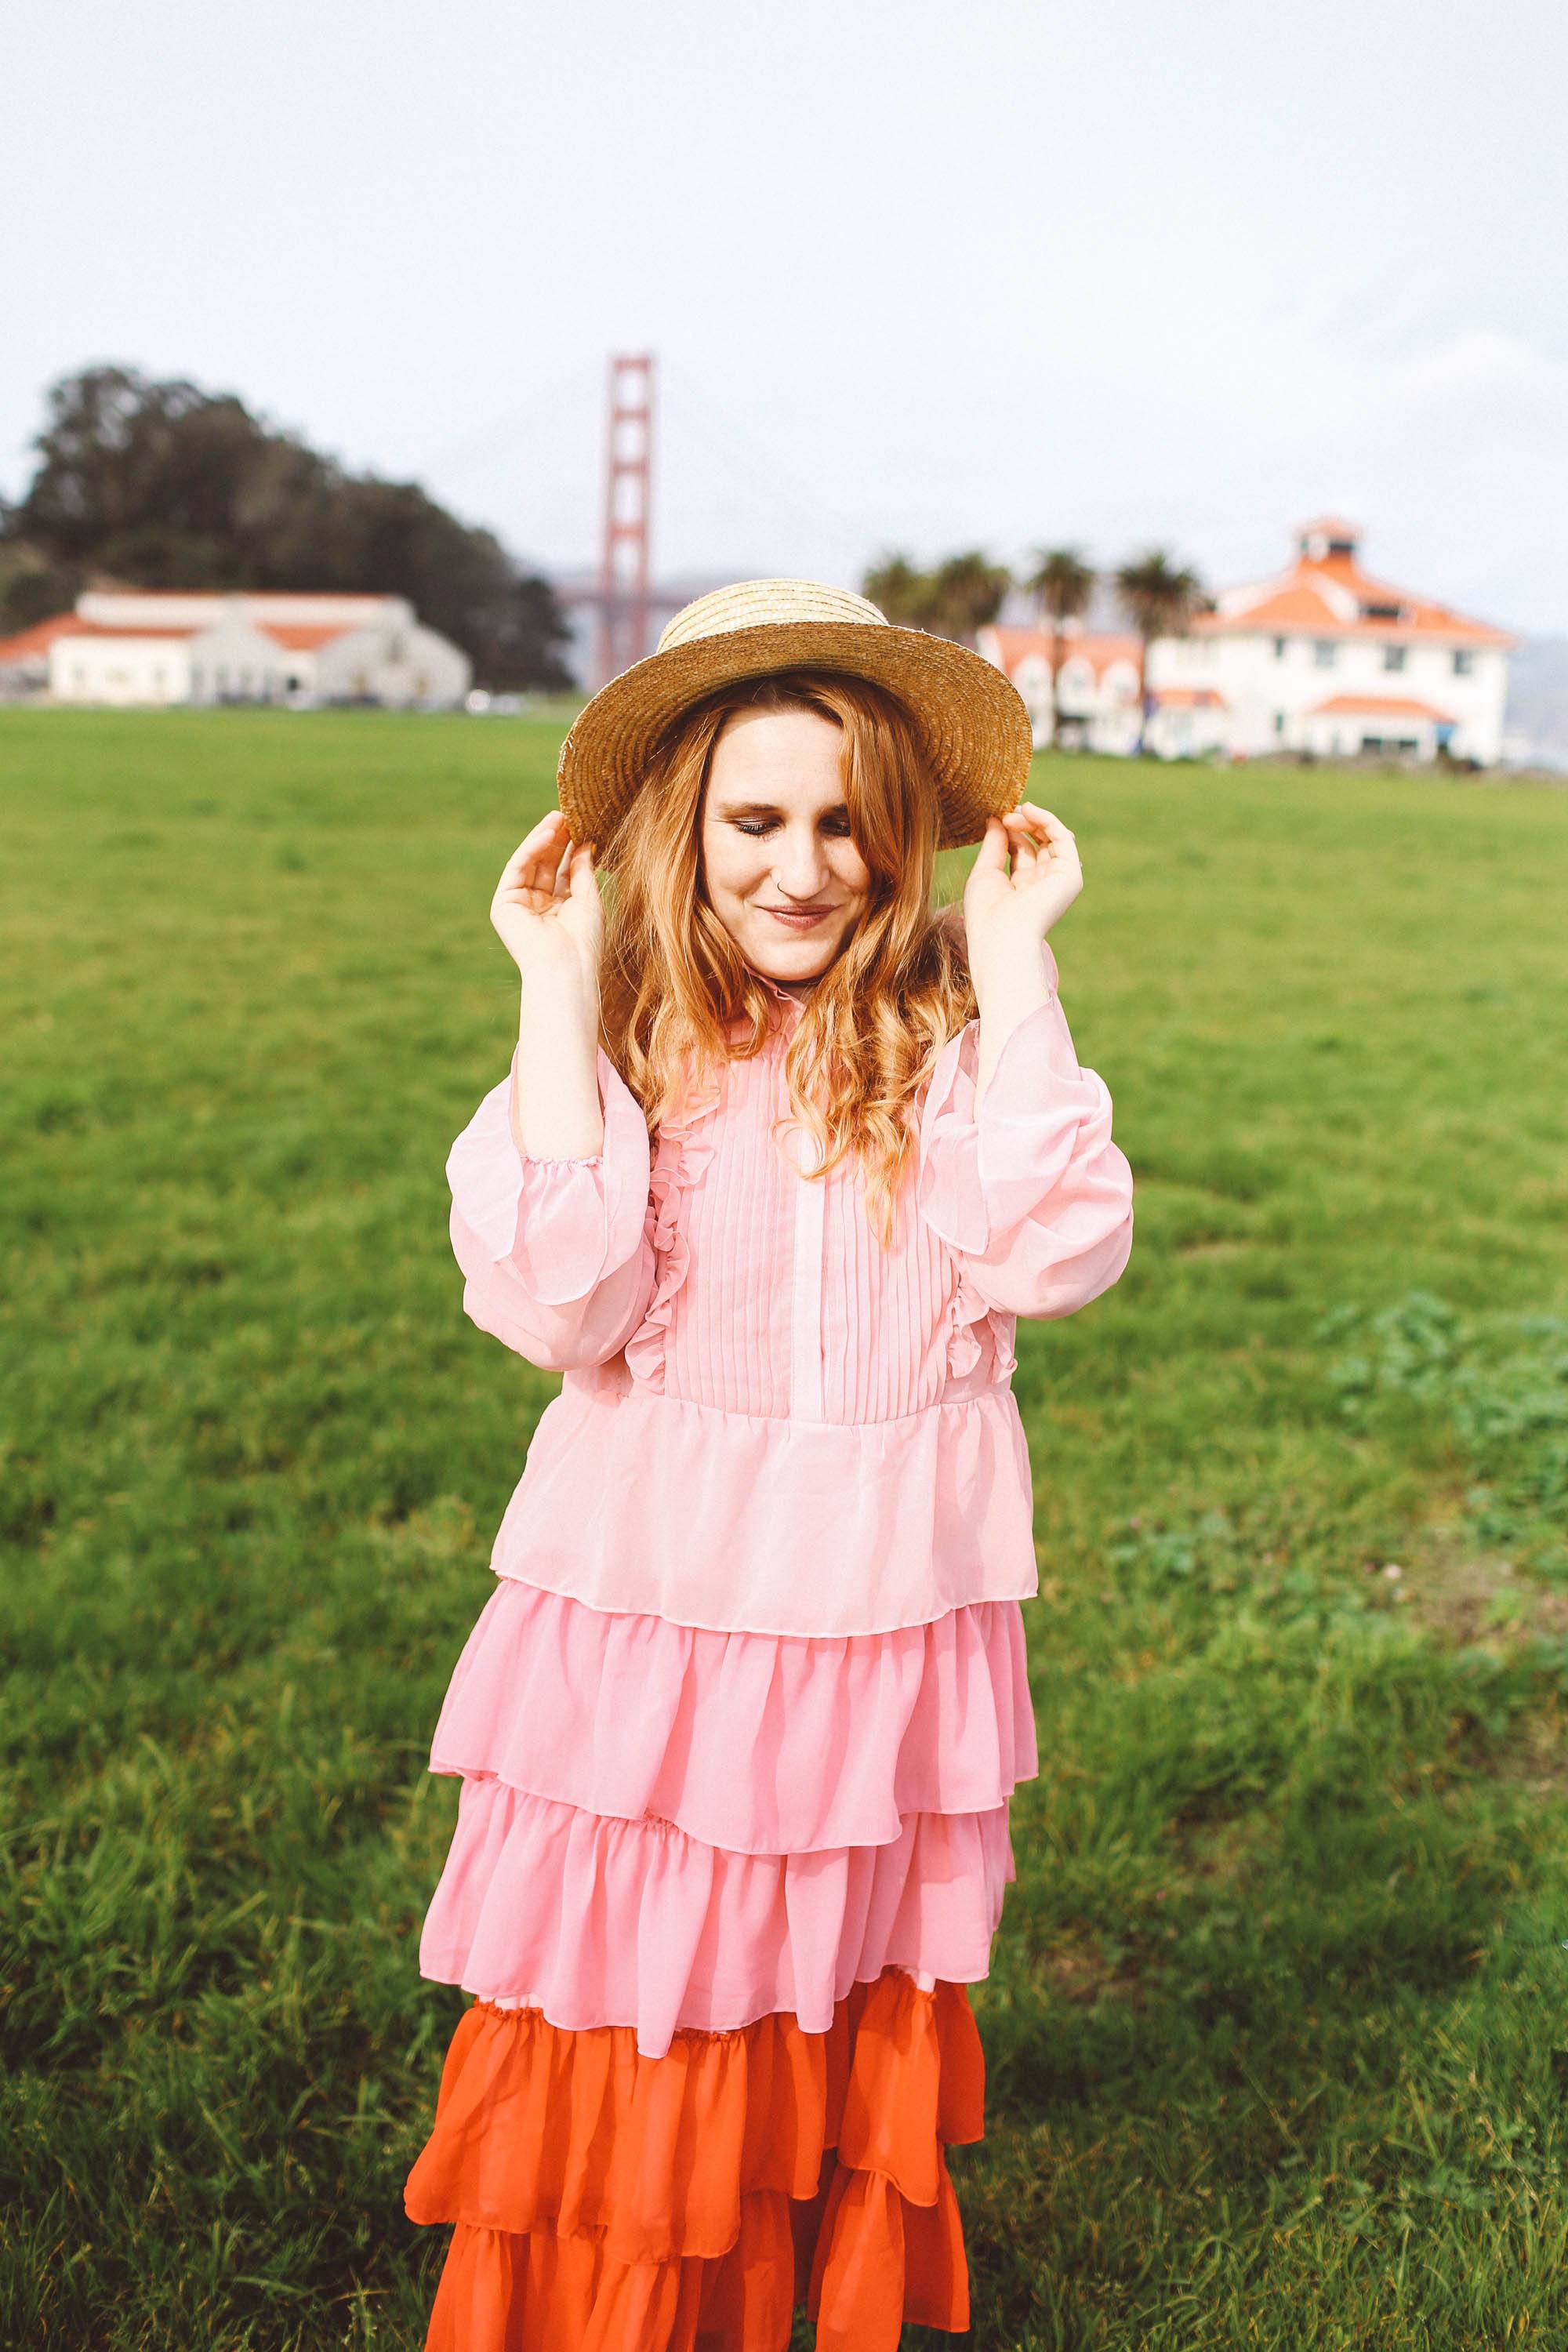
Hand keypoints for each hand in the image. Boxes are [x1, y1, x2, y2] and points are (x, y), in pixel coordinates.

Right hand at [491, 812, 602, 998]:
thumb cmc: (584, 941)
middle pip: (545, 865)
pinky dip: (531, 850)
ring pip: (530, 864)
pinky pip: (517, 869)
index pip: (562, 872)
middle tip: (570, 815)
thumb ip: (583, 870)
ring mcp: (519, 905)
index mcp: (559, 910)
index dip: (570, 848)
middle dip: (557, 840)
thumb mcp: (589, 899)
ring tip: (559, 817)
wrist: (567, 967)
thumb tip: (585, 843)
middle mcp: (537, 907)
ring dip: (544, 839)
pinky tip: (547, 834)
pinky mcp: (503, 904)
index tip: (582, 826)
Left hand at [962, 803, 1081, 987]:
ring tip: (1014, 812)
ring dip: (1034, 819)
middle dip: (1023, 823)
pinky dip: (1047, 821)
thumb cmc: (987, 913)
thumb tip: (995, 818)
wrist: (1002, 936)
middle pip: (1039, 842)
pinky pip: (1063, 838)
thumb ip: (993, 845)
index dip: (1011, 830)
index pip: (1022, 850)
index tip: (996, 817)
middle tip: (1006, 813)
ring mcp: (1058, 880)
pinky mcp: (1070, 875)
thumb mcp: (985, 872)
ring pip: (1053, 837)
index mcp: (1022, 888)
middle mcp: (1043, 884)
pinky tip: (1029, 811)